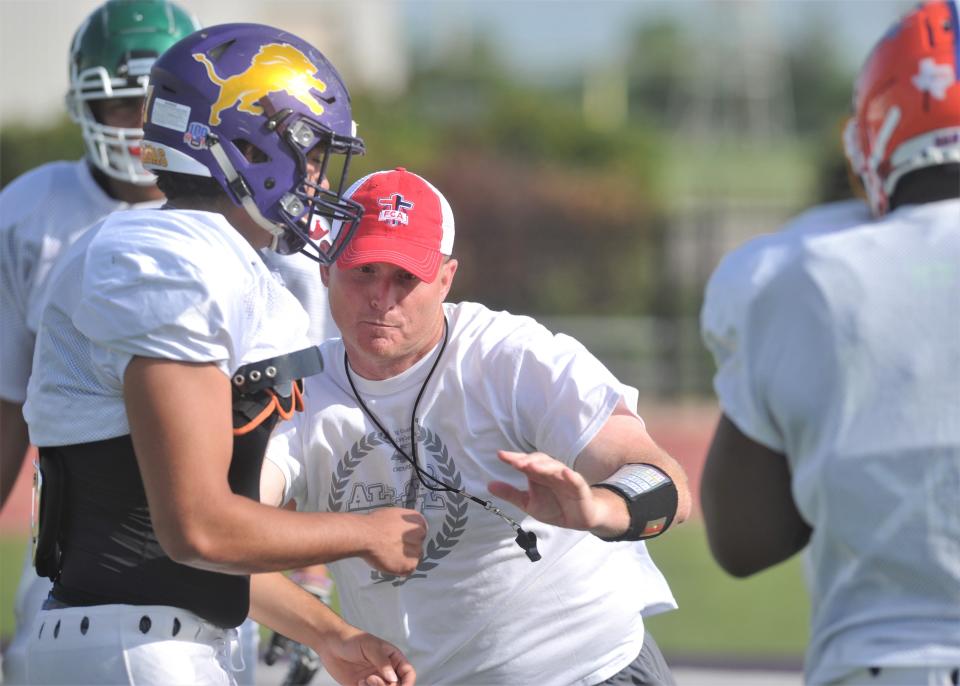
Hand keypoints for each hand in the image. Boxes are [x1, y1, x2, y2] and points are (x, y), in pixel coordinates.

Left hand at [316, 628, 415, 685]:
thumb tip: (393, 678)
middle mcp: (386, 671)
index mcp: (393, 658)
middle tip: (372, 679)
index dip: (409, 683)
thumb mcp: (370, 646)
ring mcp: (375, 680)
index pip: (408, 673)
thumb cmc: (351, 639)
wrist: (329, 645)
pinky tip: (359, 683)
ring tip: (364, 681)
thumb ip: (383, 662)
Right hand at [360, 508, 426, 575]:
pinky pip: (408, 570)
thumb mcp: (393, 514)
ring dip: (404, 559)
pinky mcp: (409, 564)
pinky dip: (400, 569)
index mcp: (418, 520)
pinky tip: (390, 562)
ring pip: (414, 558)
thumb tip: (401, 528)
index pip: (420, 531)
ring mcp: (416, 550)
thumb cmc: (374, 524)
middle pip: (418, 545)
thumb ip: (403, 523)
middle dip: (408, 548)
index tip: (403, 540)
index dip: (410, 537)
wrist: (365, 536)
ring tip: (389, 555)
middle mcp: (420, 534)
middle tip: (394, 548)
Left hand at [489, 451, 619, 531]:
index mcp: (538, 474)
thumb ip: (511, 494)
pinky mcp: (579, 488)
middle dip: (528, 460)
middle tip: (516, 462)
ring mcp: (566, 478)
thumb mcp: (528, 503)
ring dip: (545, 466)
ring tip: (532, 466)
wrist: (577, 519)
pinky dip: (571, 476)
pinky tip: (566, 474)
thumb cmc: (554, 507)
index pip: (526, 462)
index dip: (514, 458)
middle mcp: (551, 472)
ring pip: (556, 467)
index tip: (500, 455)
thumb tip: (489, 485)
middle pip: (540, 461)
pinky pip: (576, 480)